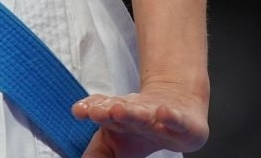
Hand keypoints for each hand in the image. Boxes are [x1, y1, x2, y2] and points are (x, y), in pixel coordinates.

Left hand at [72, 80, 208, 155]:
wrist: (177, 107)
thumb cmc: (141, 130)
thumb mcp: (115, 146)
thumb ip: (97, 155)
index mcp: (116, 117)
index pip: (100, 109)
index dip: (89, 108)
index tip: (78, 110)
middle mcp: (134, 112)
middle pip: (118, 109)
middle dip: (105, 110)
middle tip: (95, 112)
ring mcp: (157, 116)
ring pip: (142, 113)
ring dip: (130, 112)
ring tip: (117, 110)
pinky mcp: (181, 122)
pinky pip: (175, 119)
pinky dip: (170, 117)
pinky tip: (163, 113)